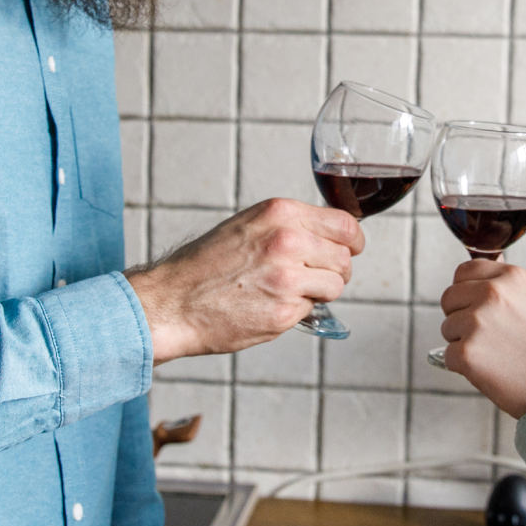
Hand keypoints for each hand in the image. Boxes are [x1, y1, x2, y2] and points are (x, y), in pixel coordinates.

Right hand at [130, 199, 363, 362]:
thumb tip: (329, 236)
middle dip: (334, 270)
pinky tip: (269, 305)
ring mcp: (287, 278)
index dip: (353, 240)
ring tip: (288, 291)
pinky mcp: (283, 311)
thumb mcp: (248, 225)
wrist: (172, 301)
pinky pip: (312, 309)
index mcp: (280, 213)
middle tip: (312, 276)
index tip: (351, 249)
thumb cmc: (205, 265)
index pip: (345, 224)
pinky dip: (297, 310)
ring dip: (319, 291)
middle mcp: (288, 241)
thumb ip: (289, 226)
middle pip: (344, 257)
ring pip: (335, 285)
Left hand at [439, 259, 525, 417]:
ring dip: (463, 342)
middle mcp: (492, 293)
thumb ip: (507, 284)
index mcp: (511, 277)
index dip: (465, 290)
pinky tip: (489, 370)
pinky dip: (462, 366)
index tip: (474, 306)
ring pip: (447, 327)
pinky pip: (448, 355)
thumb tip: (485, 267)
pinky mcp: (467, 352)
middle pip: (449, 297)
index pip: (464, 271)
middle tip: (485, 336)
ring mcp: (477, 322)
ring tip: (495, 354)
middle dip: (459, 316)